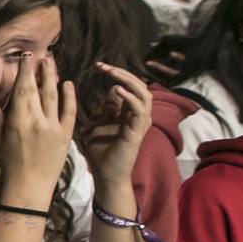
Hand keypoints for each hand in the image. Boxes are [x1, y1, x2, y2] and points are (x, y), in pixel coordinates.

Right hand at [0, 51, 75, 197]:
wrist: (30, 187)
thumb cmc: (10, 163)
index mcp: (18, 120)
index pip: (22, 89)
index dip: (25, 71)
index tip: (27, 56)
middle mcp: (37, 121)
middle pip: (39, 89)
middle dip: (40, 70)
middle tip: (42, 54)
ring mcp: (53, 127)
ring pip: (54, 96)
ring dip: (54, 78)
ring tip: (53, 63)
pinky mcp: (66, 135)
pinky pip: (70, 112)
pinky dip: (70, 97)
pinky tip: (69, 84)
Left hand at [82, 62, 152, 185]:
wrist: (105, 175)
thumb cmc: (101, 151)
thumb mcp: (100, 124)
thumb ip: (108, 109)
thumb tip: (111, 90)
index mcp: (129, 113)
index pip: (129, 86)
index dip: (116, 74)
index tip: (98, 66)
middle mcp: (138, 116)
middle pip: (139, 86)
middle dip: (122, 73)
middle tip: (103, 66)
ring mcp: (139, 124)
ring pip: (144, 94)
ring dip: (128, 81)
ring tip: (111, 74)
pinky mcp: (137, 132)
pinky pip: (139, 110)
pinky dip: (130, 98)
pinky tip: (117, 90)